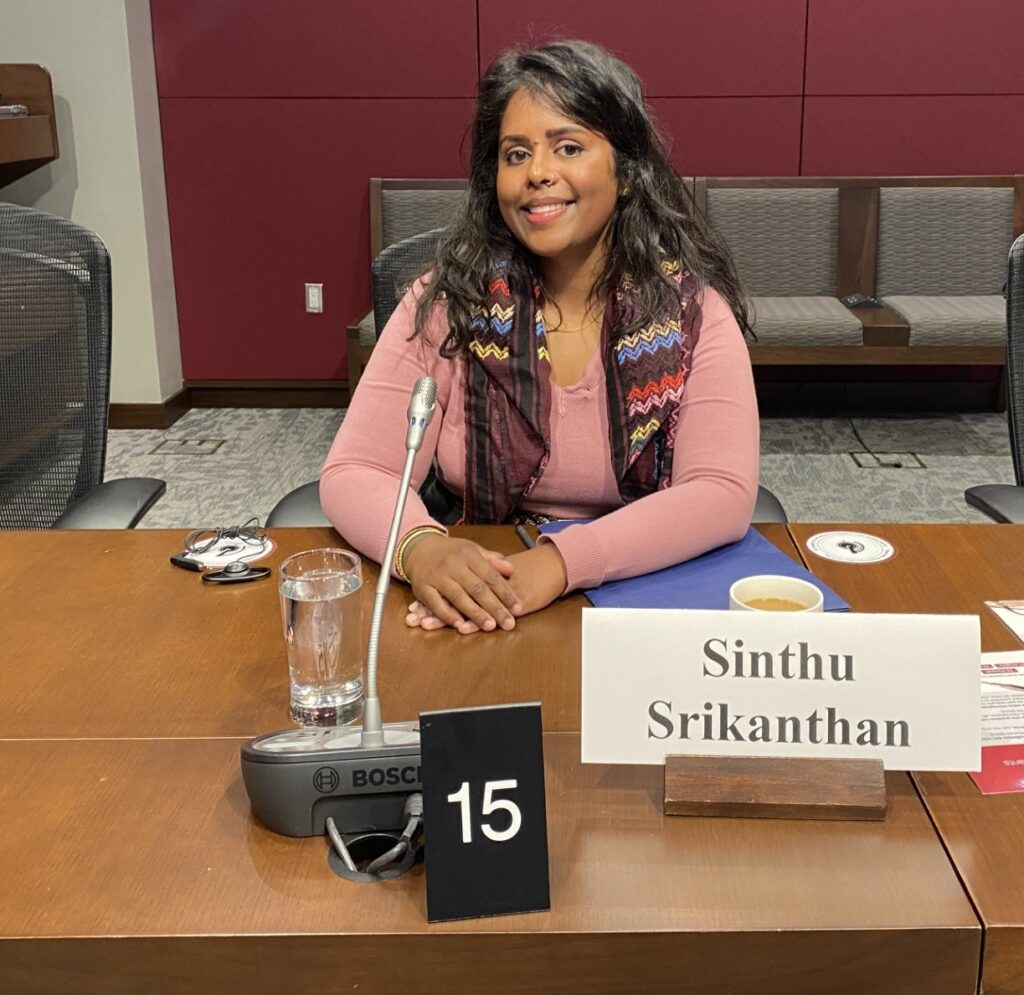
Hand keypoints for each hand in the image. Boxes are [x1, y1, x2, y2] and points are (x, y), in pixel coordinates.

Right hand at [406, 543, 566, 633]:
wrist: (419, 548)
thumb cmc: (451, 552)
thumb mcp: (472, 550)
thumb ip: (492, 560)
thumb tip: (511, 569)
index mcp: (469, 555)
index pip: (491, 576)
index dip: (505, 593)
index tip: (518, 608)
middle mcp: (453, 565)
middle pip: (477, 589)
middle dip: (495, 607)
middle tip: (509, 623)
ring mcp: (437, 577)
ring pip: (458, 597)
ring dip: (475, 613)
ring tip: (490, 626)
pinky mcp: (422, 588)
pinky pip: (435, 604)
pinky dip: (447, 615)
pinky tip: (460, 625)